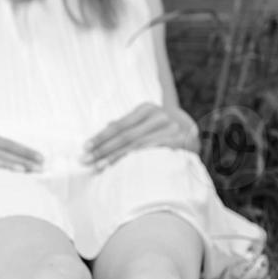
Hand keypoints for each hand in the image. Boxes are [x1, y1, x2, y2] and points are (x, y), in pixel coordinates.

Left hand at [83, 103, 197, 167]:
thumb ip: (124, 127)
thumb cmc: (159, 132)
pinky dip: (135, 162)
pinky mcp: (180, 142)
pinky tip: (122, 170)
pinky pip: (152, 154)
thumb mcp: (142, 125)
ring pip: (137, 146)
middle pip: (125, 136)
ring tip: (98, 168)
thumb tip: (105, 127)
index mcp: (147, 108)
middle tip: (85, 161)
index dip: (100, 137)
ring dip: (115, 158)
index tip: (84, 148)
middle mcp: (160, 115)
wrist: (192, 135)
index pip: (119, 126)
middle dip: (102, 150)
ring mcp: (172, 128)